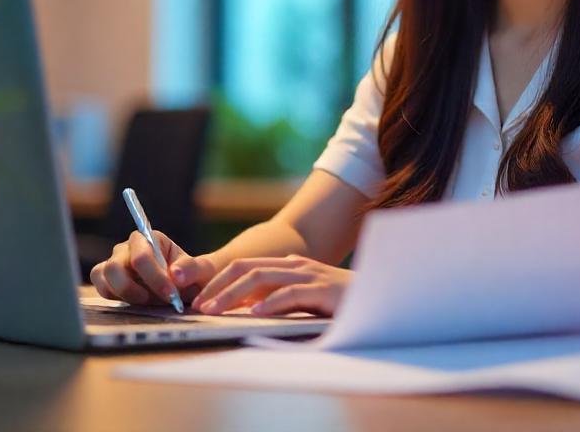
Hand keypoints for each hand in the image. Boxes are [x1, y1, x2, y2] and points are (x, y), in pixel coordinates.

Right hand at [90, 231, 219, 305]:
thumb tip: (175, 274)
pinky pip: (100, 285)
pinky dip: (113, 297)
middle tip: (154, 302)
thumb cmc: (192, 277)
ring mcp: (116, 262)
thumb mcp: (201, 272)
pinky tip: (133, 302)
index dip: (154, 278)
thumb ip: (191, 269)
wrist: (185, 289)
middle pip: (115, 266)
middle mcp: (129, 247)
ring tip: (145, 301)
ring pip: (103, 275)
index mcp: (151, 239)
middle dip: (133, 290)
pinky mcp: (108, 279)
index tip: (170, 295)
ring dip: (123, 294)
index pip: (141, 256)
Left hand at [191, 254, 350, 316]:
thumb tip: (248, 306)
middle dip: (219, 285)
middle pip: (247, 268)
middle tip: (198, 304)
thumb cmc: (342, 303)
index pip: (246, 266)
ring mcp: (309, 275)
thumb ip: (281, 296)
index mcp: (290, 265)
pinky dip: (270, 304)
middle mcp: (296, 265)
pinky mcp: (322, 291)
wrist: (382, 297)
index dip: (221, 280)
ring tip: (215, 309)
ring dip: (234, 295)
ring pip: (262, 278)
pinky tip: (255, 314)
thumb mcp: (306, 298)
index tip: (201, 297)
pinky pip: (291, 294)